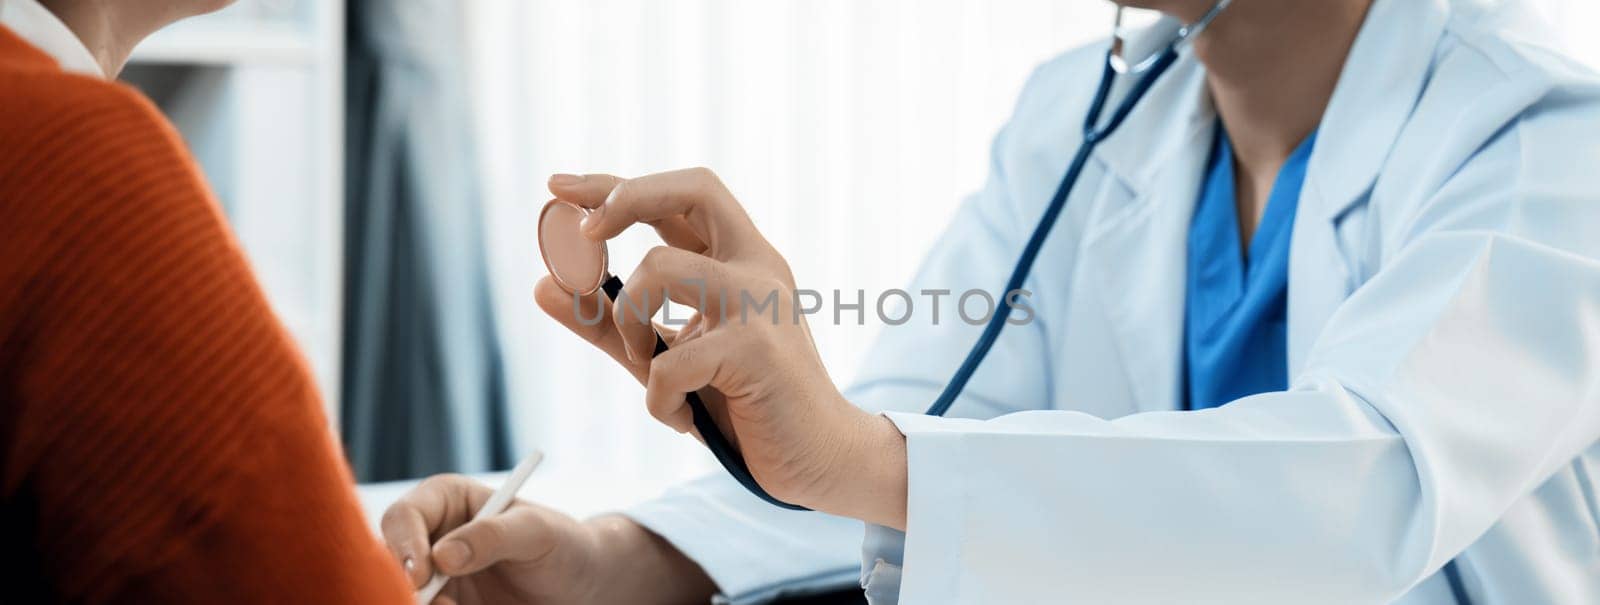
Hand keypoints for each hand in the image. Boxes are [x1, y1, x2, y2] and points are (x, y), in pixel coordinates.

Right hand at [380, 474, 715, 603]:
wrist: (581, 585)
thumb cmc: (563, 543)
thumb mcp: (537, 532)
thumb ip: (493, 535)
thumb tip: (443, 555)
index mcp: (447, 501)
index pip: (405, 515)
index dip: (404, 543)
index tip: (421, 573)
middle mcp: (432, 538)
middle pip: (390, 560)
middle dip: (403, 584)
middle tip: (428, 604)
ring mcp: (435, 577)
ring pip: (402, 593)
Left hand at [545, 169, 907, 527]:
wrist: (821, 459)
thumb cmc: (745, 406)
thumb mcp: (666, 358)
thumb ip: (608, 323)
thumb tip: (543, 285)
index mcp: (742, 260)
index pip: (682, 193)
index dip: (617, 184)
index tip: (559, 187)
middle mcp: (756, 268)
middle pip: (690, 189)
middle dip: (621, 197)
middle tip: (582, 234)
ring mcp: (760, 305)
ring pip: (659, 266)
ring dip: (627, 318)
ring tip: (645, 363)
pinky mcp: (757, 352)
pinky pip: (667, 362)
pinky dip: (658, 400)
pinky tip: (680, 418)